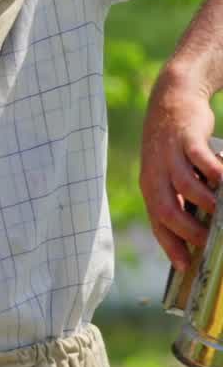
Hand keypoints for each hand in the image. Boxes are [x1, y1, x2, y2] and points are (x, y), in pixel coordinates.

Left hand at [139, 64, 222, 268]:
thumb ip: (181, 198)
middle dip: (188, 231)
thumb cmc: (176, 146)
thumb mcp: (170, 172)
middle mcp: (156, 174)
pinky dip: (217, 174)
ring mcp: (169, 157)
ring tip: (221, 213)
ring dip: (205, 204)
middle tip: (208, 243)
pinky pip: (202, 161)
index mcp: (151, 187)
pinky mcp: (186, 140)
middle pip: (167, 210)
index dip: (170, 245)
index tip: (183, 266)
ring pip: (185, 187)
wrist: (172, 101)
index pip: (157, 223)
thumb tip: (199, 228)